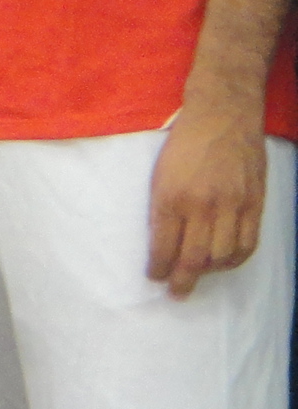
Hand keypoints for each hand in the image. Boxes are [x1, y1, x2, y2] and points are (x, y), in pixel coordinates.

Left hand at [146, 104, 267, 297]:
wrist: (222, 115)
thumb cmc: (185, 143)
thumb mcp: (160, 173)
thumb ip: (163, 208)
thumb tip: (164, 242)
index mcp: (171, 196)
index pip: (163, 245)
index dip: (158, 267)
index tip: (154, 276)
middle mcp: (201, 205)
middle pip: (193, 259)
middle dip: (182, 281)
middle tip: (176, 293)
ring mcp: (231, 205)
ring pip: (221, 257)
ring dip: (208, 272)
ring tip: (199, 275)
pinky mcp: (254, 203)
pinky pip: (247, 244)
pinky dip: (234, 260)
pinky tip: (224, 263)